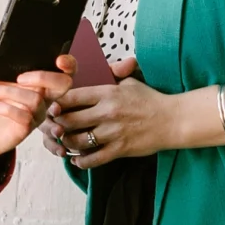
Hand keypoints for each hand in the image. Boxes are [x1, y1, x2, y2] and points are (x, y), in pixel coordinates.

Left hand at [0, 60, 75, 166]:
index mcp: (37, 81)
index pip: (63, 70)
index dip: (68, 64)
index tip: (58, 59)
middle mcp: (42, 96)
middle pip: (63, 84)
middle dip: (45, 77)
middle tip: (19, 78)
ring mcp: (36, 113)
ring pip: (35, 99)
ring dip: (10, 92)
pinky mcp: (27, 128)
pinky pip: (25, 116)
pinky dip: (8, 108)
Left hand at [33, 57, 176, 167]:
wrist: (173, 120)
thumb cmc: (150, 100)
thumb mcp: (129, 82)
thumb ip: (111, 74)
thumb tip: (98, 63)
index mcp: (107, 93)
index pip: (72, 96)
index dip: (57, 102)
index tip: (52, 106)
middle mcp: (107, 112)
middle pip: (70, 120)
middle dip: (57, 124)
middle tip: (52, 126)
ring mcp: (113, 132)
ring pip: (78, 141)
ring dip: (67, 143)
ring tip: (64, 141)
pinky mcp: (120, 149)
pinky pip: (94, 158)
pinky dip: (81, 161)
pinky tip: (76, 159)